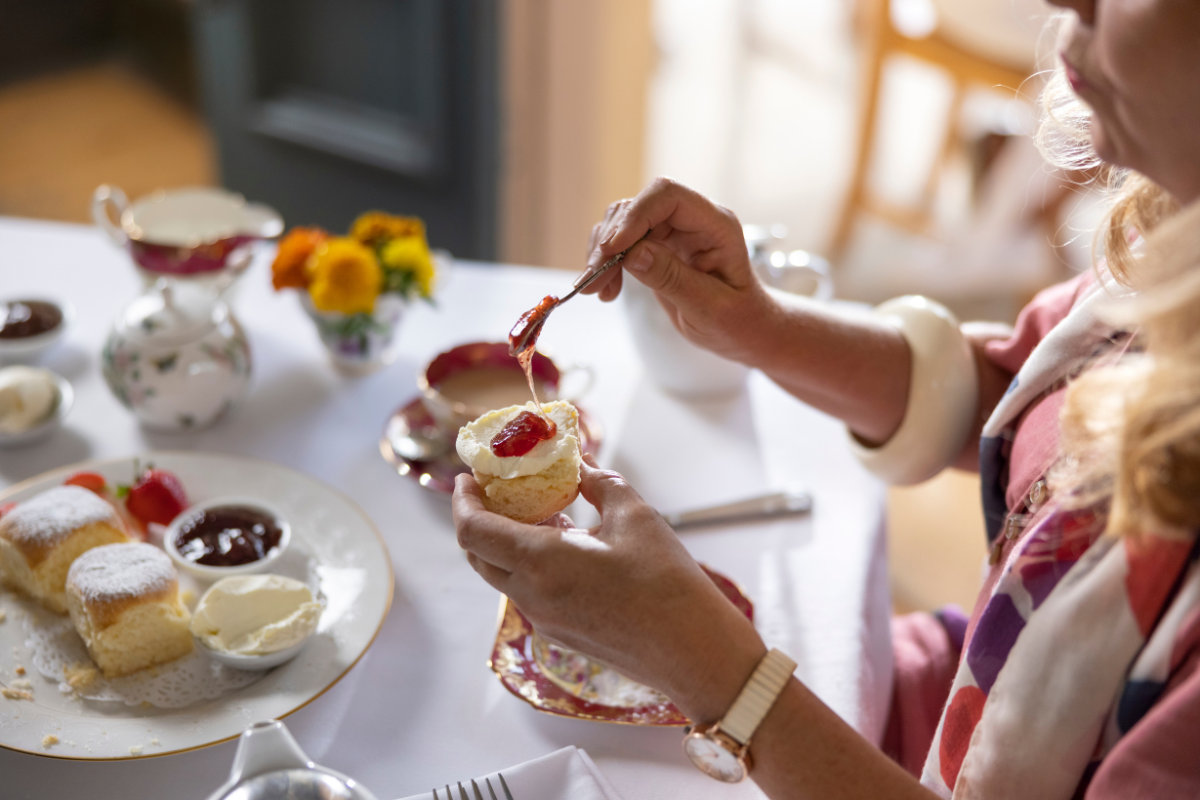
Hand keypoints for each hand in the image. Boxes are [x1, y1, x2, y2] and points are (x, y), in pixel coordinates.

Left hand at [453, 457, 765, 722]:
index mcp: (541, 562)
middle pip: (478, 555)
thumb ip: (597, 482)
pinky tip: (562, 542)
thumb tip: (579, 462)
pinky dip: (528, 563)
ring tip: (535, 510)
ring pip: (502, 575)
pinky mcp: (560, 633)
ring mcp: (544, 620)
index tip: (468, 476)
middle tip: (495, 489)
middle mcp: (532, 595)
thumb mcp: (633, 515)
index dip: (463, 500)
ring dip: (505, 542)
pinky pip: (528, 591)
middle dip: (478, 519)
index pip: (472, 531)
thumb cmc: (667, 582)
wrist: (692, 650)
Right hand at [581, 177, 778, 364]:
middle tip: (594, 280)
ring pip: (622, 223)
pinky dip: (606, 263)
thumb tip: (633, 254)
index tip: (612, 249)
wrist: (743, 331)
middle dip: (610, 242)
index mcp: (716, 225)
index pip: (668, 196)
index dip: (636, 216)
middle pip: (638, 208)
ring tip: (595, 289)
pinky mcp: (655, 247)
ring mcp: (672, 232)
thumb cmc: (739, 320)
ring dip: (602, 254)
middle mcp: (691, 221)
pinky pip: (621, 243)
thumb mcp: (709, 307)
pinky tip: (605, 289)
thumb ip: (672, 278)